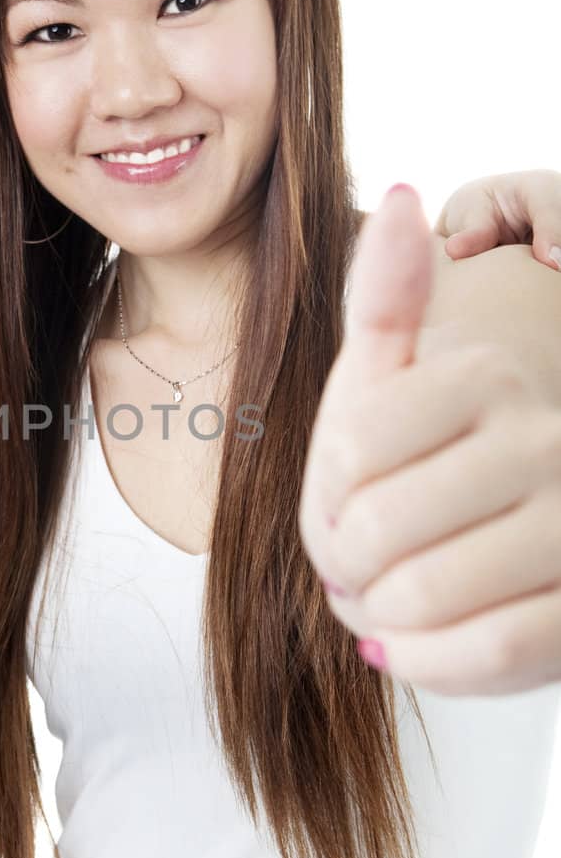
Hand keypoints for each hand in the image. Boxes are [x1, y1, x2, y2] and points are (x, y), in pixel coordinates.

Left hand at [300, 185, 560, 694]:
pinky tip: (411, 646)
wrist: (526, 537)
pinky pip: (485, 653)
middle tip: (358, 565)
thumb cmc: (436, 454)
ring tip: (385, 600)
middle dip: (343, 565)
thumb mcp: (394, 376)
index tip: (338, 506)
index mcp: (484, 376)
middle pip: (374, 531)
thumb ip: (385, 298)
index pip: (345, 454)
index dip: (319, 500)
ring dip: (377, 616)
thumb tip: (400, 195)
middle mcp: (544, 440)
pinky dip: (425, 661)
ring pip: (423, 596)